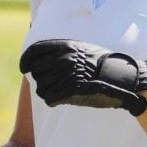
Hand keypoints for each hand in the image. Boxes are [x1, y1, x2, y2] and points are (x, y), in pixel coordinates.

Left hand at [19, 38, 146, 115]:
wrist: (122, 77)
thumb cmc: (102, 64)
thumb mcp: (82, 48)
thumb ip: (63, 50)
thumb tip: (44, 53)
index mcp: (64, 46)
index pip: (33, 52)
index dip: (26, 61)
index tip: (25, 68)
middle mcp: (63, 58)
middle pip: (36, 71)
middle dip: (41, 78)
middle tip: (51, 83)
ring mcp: (67, 74)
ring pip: (41, 86)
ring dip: (47, 91)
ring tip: (59, 91)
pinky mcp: (71, 90)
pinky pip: (50, 98)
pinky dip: (53, 100)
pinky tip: (60, 99)